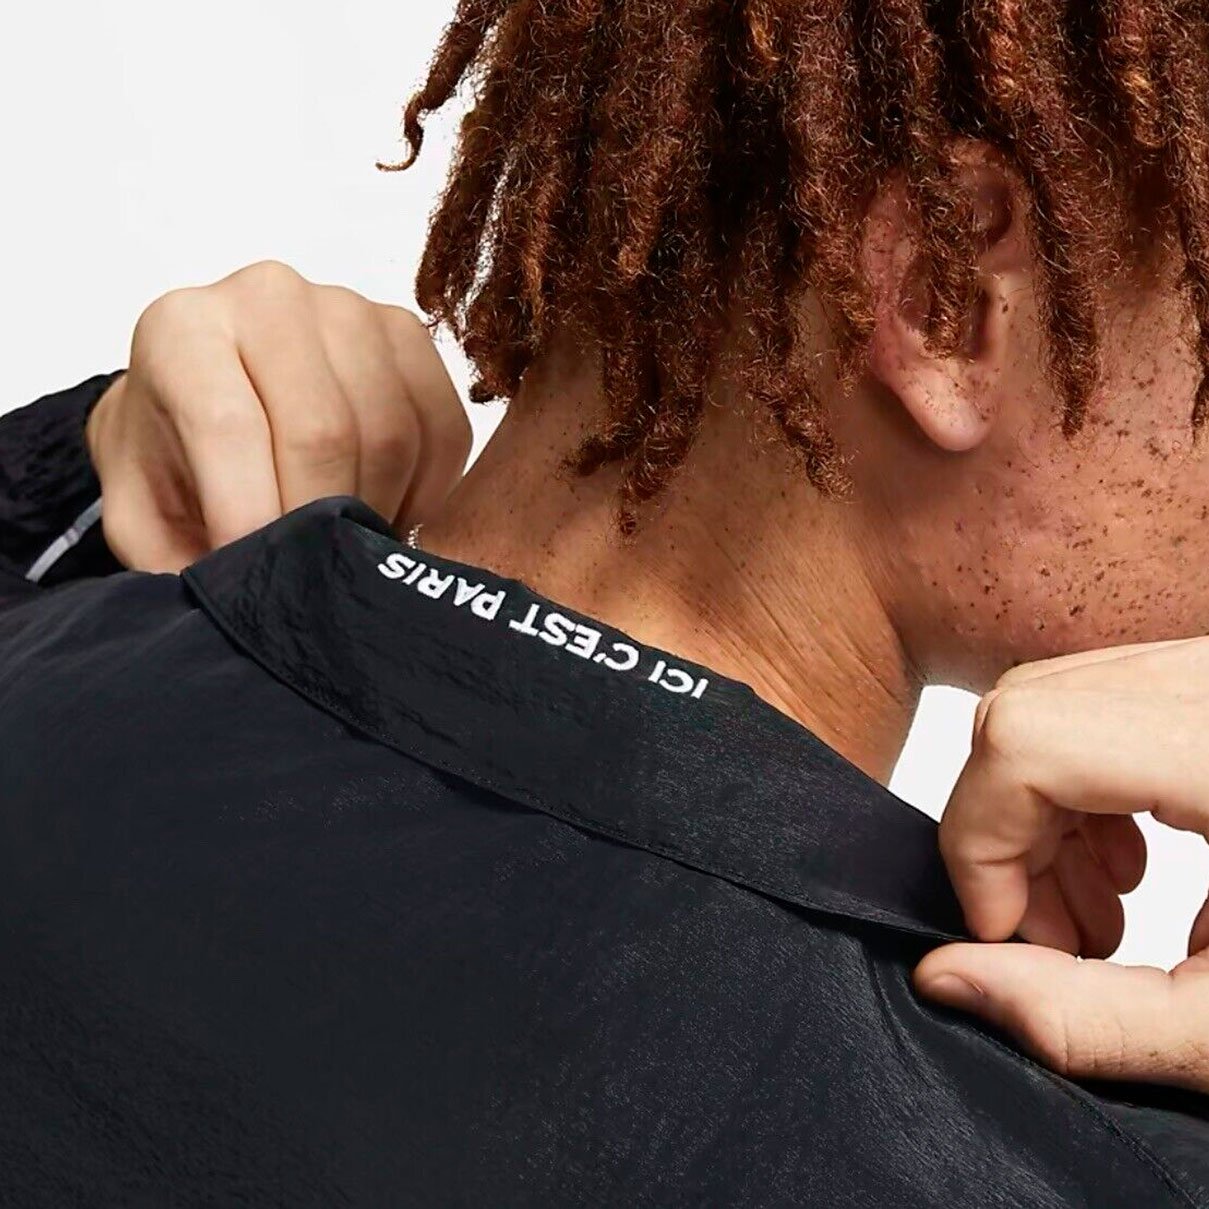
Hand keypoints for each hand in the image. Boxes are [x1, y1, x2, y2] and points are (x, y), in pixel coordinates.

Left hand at [86, 260, 470, 571]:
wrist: (208, 403)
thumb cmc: (173, 462)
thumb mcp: (143, 519)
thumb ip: (178, 561)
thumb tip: (248, 608)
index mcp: (181, 332)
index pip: (229, 425)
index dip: (253, 516)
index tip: (266, 579)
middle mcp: (267, 297)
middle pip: (325, 430)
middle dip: (324, 524)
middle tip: (316, 574)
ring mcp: (348, 309)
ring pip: (393, 433)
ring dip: (378, 511)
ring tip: (345, 541)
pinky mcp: (407, 334)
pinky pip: (443, 429)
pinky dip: (427, 492)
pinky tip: (388, 509)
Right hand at [914, 637, 1208, 1091]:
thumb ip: (1086, 1019)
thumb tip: (948, 978)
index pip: (1027, 742)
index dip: (983, 842)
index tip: (1008, 934)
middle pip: (1027, 713)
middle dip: (1006, 834)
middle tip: (1048, 937)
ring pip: (1057, 702)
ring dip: (1042, 815)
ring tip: (1095, 915)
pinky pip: (1106, 702)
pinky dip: (1086, 788)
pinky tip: (1136, 866)